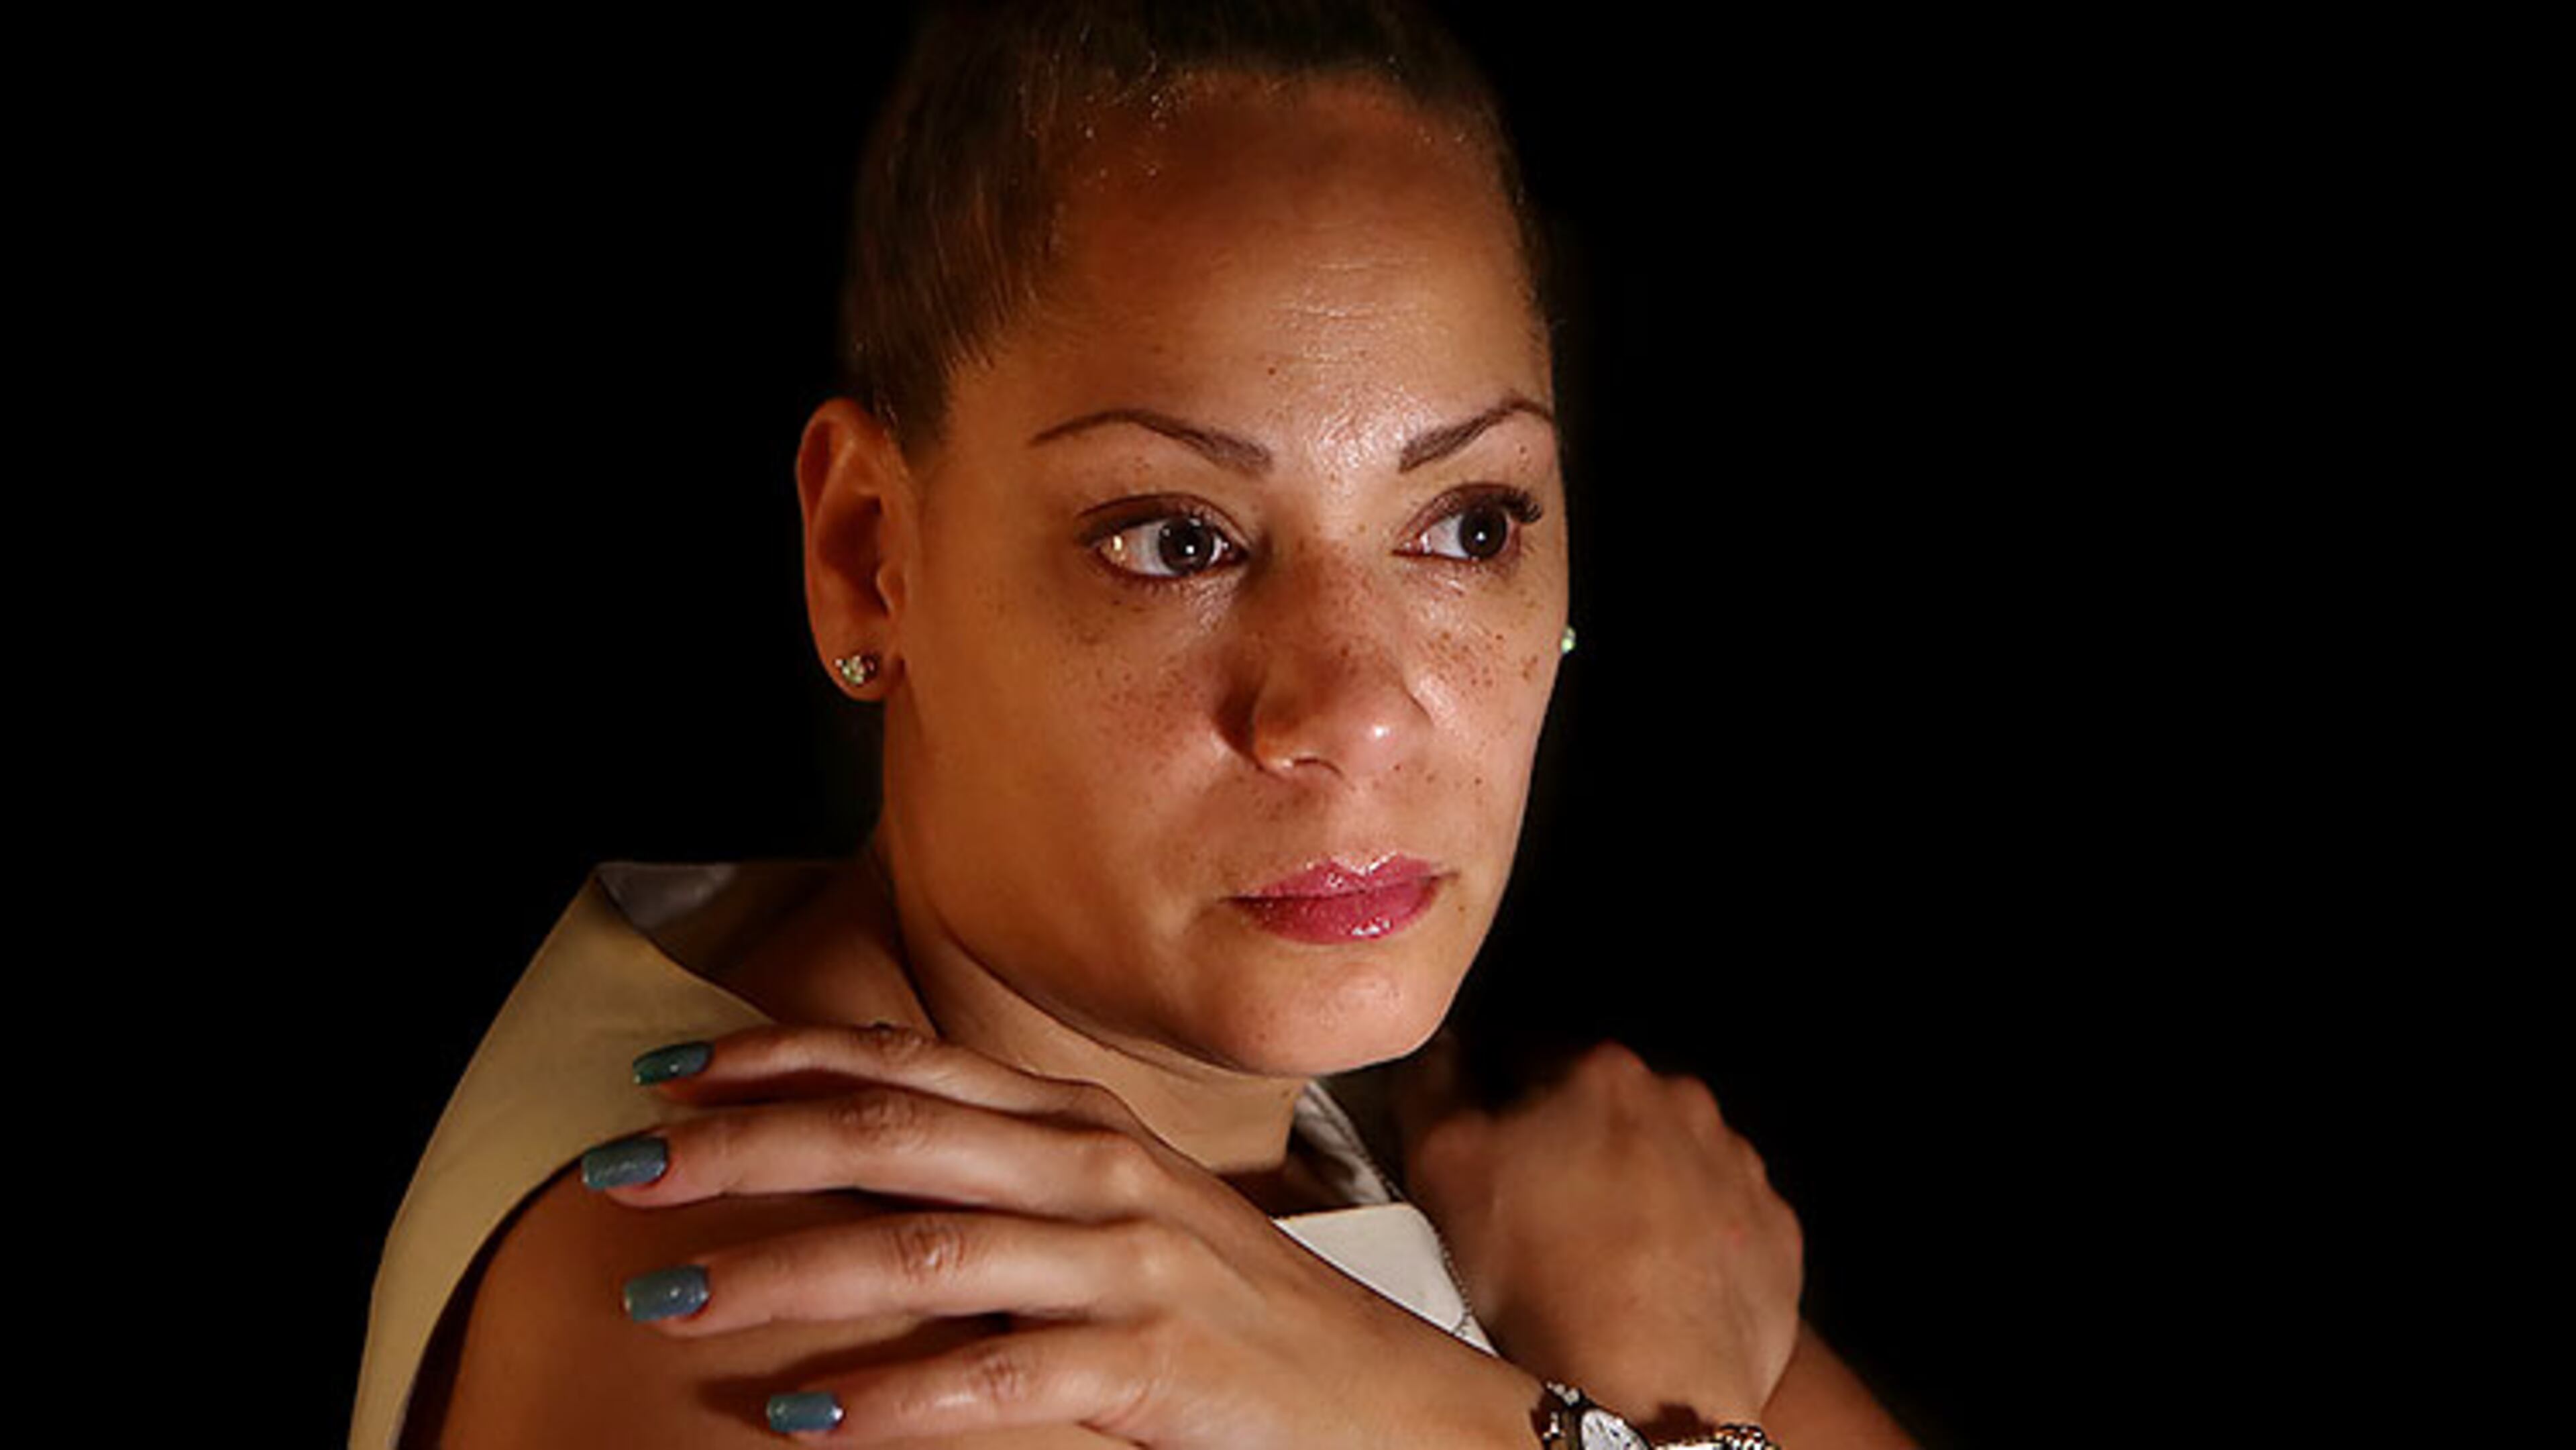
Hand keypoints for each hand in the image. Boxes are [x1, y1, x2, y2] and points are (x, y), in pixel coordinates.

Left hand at [587, 1023, 1543, 1446]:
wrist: (1374, 1397)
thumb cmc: (1221, 1303)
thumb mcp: (1111, 1210)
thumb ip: (995, 1178)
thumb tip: (835, 1175)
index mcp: (1076, 1120)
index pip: (907, 1066)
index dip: (779, 1062)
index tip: (665, 1076)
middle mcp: (1095, 1168)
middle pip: (893, 1136)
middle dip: (743, 1149)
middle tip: (618, 1169)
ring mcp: (1126, 1264)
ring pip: (921, 1252)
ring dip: (780, 1273)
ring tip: (667, 1297)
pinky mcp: (1149, 1363)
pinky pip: (989, 1377)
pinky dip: (885, 1395)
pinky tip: (801, 1415)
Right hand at [1394, 1035, 1803, 1432]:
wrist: (1647, 1387)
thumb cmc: (1549, 1283)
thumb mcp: (1443, 1167)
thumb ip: (1433, 1087)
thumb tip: (1443, 1056)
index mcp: (1602, 1073)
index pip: (1532, 1057)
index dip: (1498, 1101)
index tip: (1491, 1145)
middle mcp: (1683, 1106)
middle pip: (1607, 1108)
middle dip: (1573, 1144)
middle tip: (1537, 1210)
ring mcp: (1738, 1170)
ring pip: (1669, 1161)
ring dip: (1635, 1189)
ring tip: (1594, 1254)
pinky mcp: (1772, 1234)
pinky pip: (1721, 1220)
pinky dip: (1689, 1239)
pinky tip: (1650, 1279)